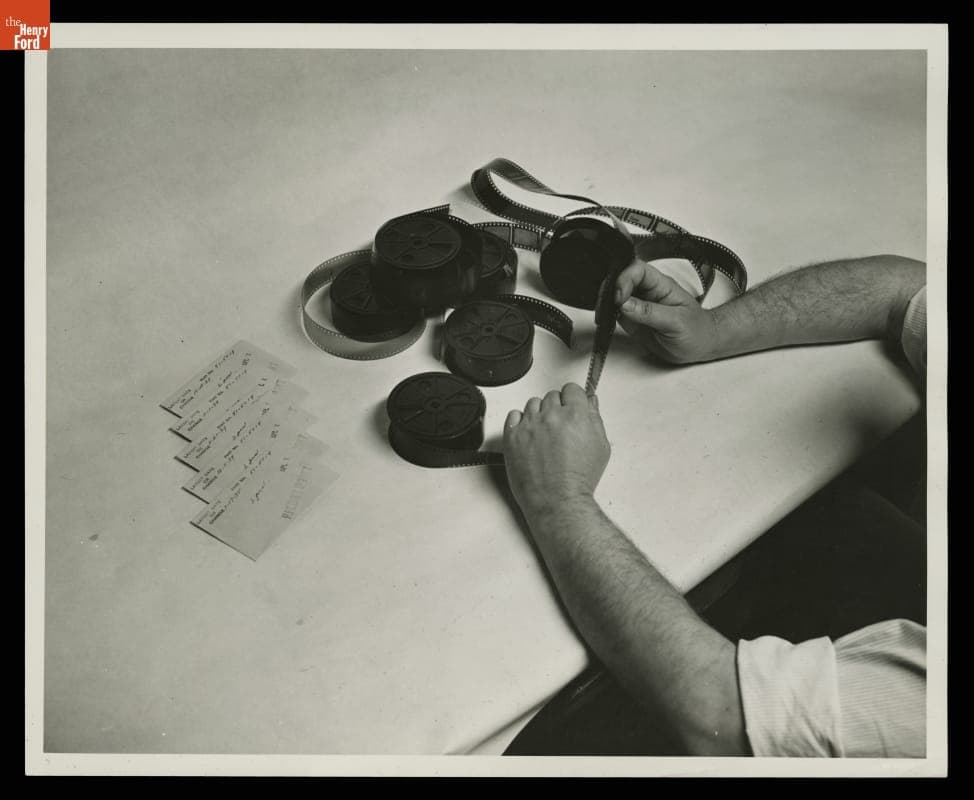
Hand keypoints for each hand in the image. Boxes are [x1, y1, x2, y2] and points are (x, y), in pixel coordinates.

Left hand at [503, 383, 609, 518]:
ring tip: (545, 435)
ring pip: (533, 404)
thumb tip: (590, 403)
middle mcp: (551, 416)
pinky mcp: (512, 436)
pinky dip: (520, 421)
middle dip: (557, 408)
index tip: (571, 406)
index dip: (573, 399)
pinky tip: (529, 434)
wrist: (557, 500)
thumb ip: (595, 419)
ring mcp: (529, 425)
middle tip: (560, 428)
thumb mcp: (601, 447)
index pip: (571, 389)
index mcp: (575, 415)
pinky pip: (514, 415)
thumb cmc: (579, 479)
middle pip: (552, 396)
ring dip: (539, 414)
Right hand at [615, 261, 718, 363]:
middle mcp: (647, 292)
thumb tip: (625, 304)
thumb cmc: (696, 331)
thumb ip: (650, 312)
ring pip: (615, 295)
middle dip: (611, 289)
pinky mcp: (632, 319)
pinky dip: (607, 315)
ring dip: (606, 303)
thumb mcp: (676, 322)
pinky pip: (614, 312)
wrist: (700, 346)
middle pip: (622, 278)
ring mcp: (638, 305)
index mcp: (661, 285)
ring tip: (605, 316)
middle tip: (609, 307)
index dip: (625, 279)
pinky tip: (607, 322)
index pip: (638, 270)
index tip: (619, 298)